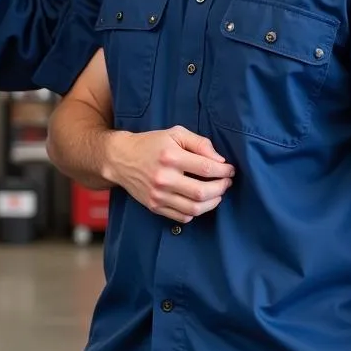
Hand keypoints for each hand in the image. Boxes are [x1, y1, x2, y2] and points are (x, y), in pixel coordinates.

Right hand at [104, 125, 234, 221]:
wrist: (121, 158)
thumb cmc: (151, 143)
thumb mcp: (175, 134)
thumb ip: (199, 143)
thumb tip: (220, 160)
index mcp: (170, 156)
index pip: (206, 168)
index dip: (224, 171)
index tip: (230, 170)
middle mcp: (164, 178)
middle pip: (202, 192)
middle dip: (221, 188)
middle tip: (227, 182)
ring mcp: (158, 195)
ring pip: (194, 208)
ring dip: (212, 202)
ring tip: (217, 193)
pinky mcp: (154, 206)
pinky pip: (183, 217)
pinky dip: (196, 211)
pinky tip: (199, 201)